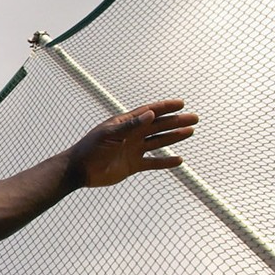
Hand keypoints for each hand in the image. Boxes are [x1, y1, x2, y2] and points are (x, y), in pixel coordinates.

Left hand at [68, 98, 196, 187]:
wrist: (80, 170)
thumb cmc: (91, 148)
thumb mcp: (110, 134)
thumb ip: (131, 125)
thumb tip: (151, 114)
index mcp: (125, 123)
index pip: (149, 112)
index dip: (165, 107)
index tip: (181, 104)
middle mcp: (131, 135)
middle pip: (158, 126)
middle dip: (176, 121)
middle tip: (194, 118)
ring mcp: (133, 149)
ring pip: (158, 142)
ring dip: (174, 137)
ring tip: (190, 131)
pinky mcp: (133, 165)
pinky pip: (153, 162)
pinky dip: (165, 162)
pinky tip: (178, 160)